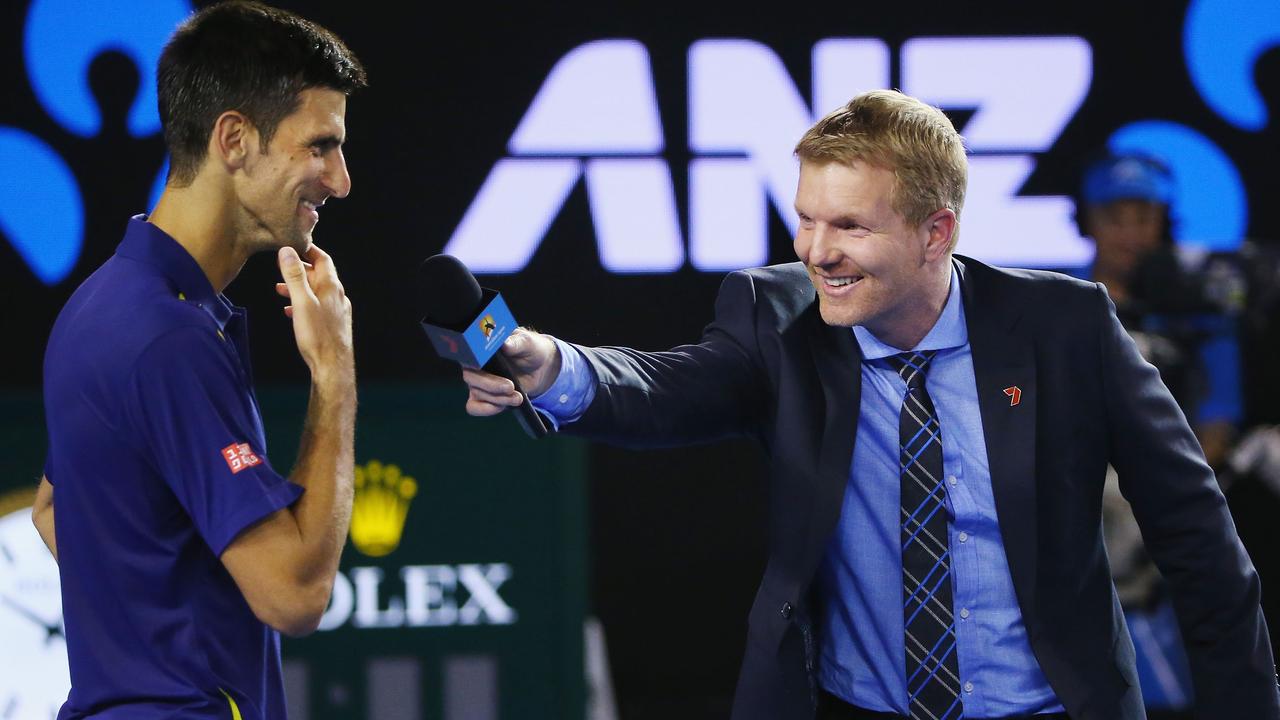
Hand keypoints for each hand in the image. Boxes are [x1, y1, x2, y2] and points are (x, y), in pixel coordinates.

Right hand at [276, 245, 352, 381]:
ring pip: (316, 292)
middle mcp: (337, 296)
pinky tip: (290, 311)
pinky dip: (303, 303)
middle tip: (281, 267)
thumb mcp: (301, 302)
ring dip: (298, 288)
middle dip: (299, 270)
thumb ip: (294, 276)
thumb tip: (287, 251)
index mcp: (331, 287)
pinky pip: (317, 307)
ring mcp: (337, 311)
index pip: (322, 259)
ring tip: (279, 289)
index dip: (307, 250)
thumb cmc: (317, 336)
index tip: (292, 245)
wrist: (332, 367)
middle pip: (319, 275)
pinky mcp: (333, 324)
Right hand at [462, 328, 559, 415]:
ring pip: (478, 394)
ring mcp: (477, 382)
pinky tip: (502, 407)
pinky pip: (474, 407)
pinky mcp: (483, 397)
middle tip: (510, 387)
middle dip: (491, 385)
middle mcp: (475, 364)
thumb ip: (516, 343)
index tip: (485, 365)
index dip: (475, 360)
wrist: (540, 368)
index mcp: (482, 346)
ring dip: (499, 398)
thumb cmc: (530, 349)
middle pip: (471, 377)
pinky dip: (487, 409)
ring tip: (518, 397)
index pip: (470, 353)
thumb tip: (504, 344)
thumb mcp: (527, 342)